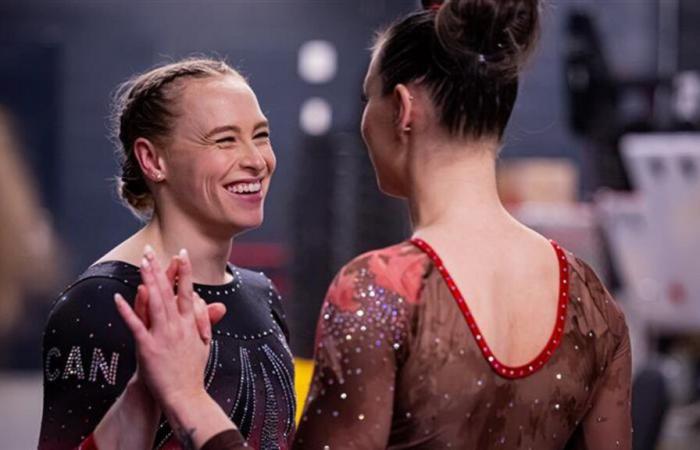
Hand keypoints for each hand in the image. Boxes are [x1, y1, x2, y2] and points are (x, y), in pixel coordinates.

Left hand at [115, 248, 224, 408]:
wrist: (185, 395)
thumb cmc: (193, 371)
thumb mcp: (204, 344)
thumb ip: (207, 321)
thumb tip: (217, 306)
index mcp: (192, 324)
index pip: (188, 291)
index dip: (184, 271)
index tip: (181, 253)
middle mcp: (178, 326)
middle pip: (168, 291)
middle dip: (160, 269)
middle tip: (152, 250)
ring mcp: (163, 335)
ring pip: (155, 302)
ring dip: (148, 280)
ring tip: (142, 263)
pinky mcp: (148, 347)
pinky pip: (135, 325)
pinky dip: (127, 311)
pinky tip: (118, 298)